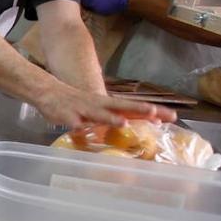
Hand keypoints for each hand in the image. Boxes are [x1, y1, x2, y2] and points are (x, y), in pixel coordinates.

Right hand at [34, 83, 176, 128]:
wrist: (48, 91)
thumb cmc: (75, 103)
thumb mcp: (96, 109)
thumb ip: (111, 117)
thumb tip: (131, 124)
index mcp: (108, 104)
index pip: (134, 108)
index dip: (152, 112)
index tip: (172, 117)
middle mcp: (99, 105)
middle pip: (122, 107)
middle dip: (139, 110)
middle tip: (156, 114)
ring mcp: (83, 110)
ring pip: (98, 114)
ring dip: (110, 118)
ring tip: (123, 123)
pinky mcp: (67, 116)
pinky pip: (73, 123)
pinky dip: (77, 126)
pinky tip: (80, 129)